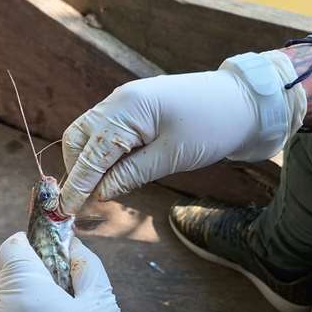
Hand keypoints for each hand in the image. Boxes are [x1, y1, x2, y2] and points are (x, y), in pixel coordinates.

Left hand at [0, 232, 143, 311]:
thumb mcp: (103, 304)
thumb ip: (83, 264)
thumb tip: (70, 241)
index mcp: (23, 296)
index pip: (11, 250)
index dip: (32, 247)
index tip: (54, 257)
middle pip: (11, 280)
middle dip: (37, 285)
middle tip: (69, 307)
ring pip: (7, 308)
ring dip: (28, 311)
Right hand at [59, 51, 306, 214]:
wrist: (245, 102)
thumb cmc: (212, 126)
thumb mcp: (171, 157)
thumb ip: (130, 174)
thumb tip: (98, 192)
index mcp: (126, 109)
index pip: (90, 152)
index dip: (77, 183)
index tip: (66, 210)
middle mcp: (119, 102)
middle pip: (78, 138)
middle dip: (76, 169)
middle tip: (82, 201)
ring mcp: (126, 103)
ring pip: (88, 135)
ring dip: (87, 162)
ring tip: (96, 190)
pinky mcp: (136, 111)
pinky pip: (106, 133)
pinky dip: (101, 154)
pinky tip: (111, 174)